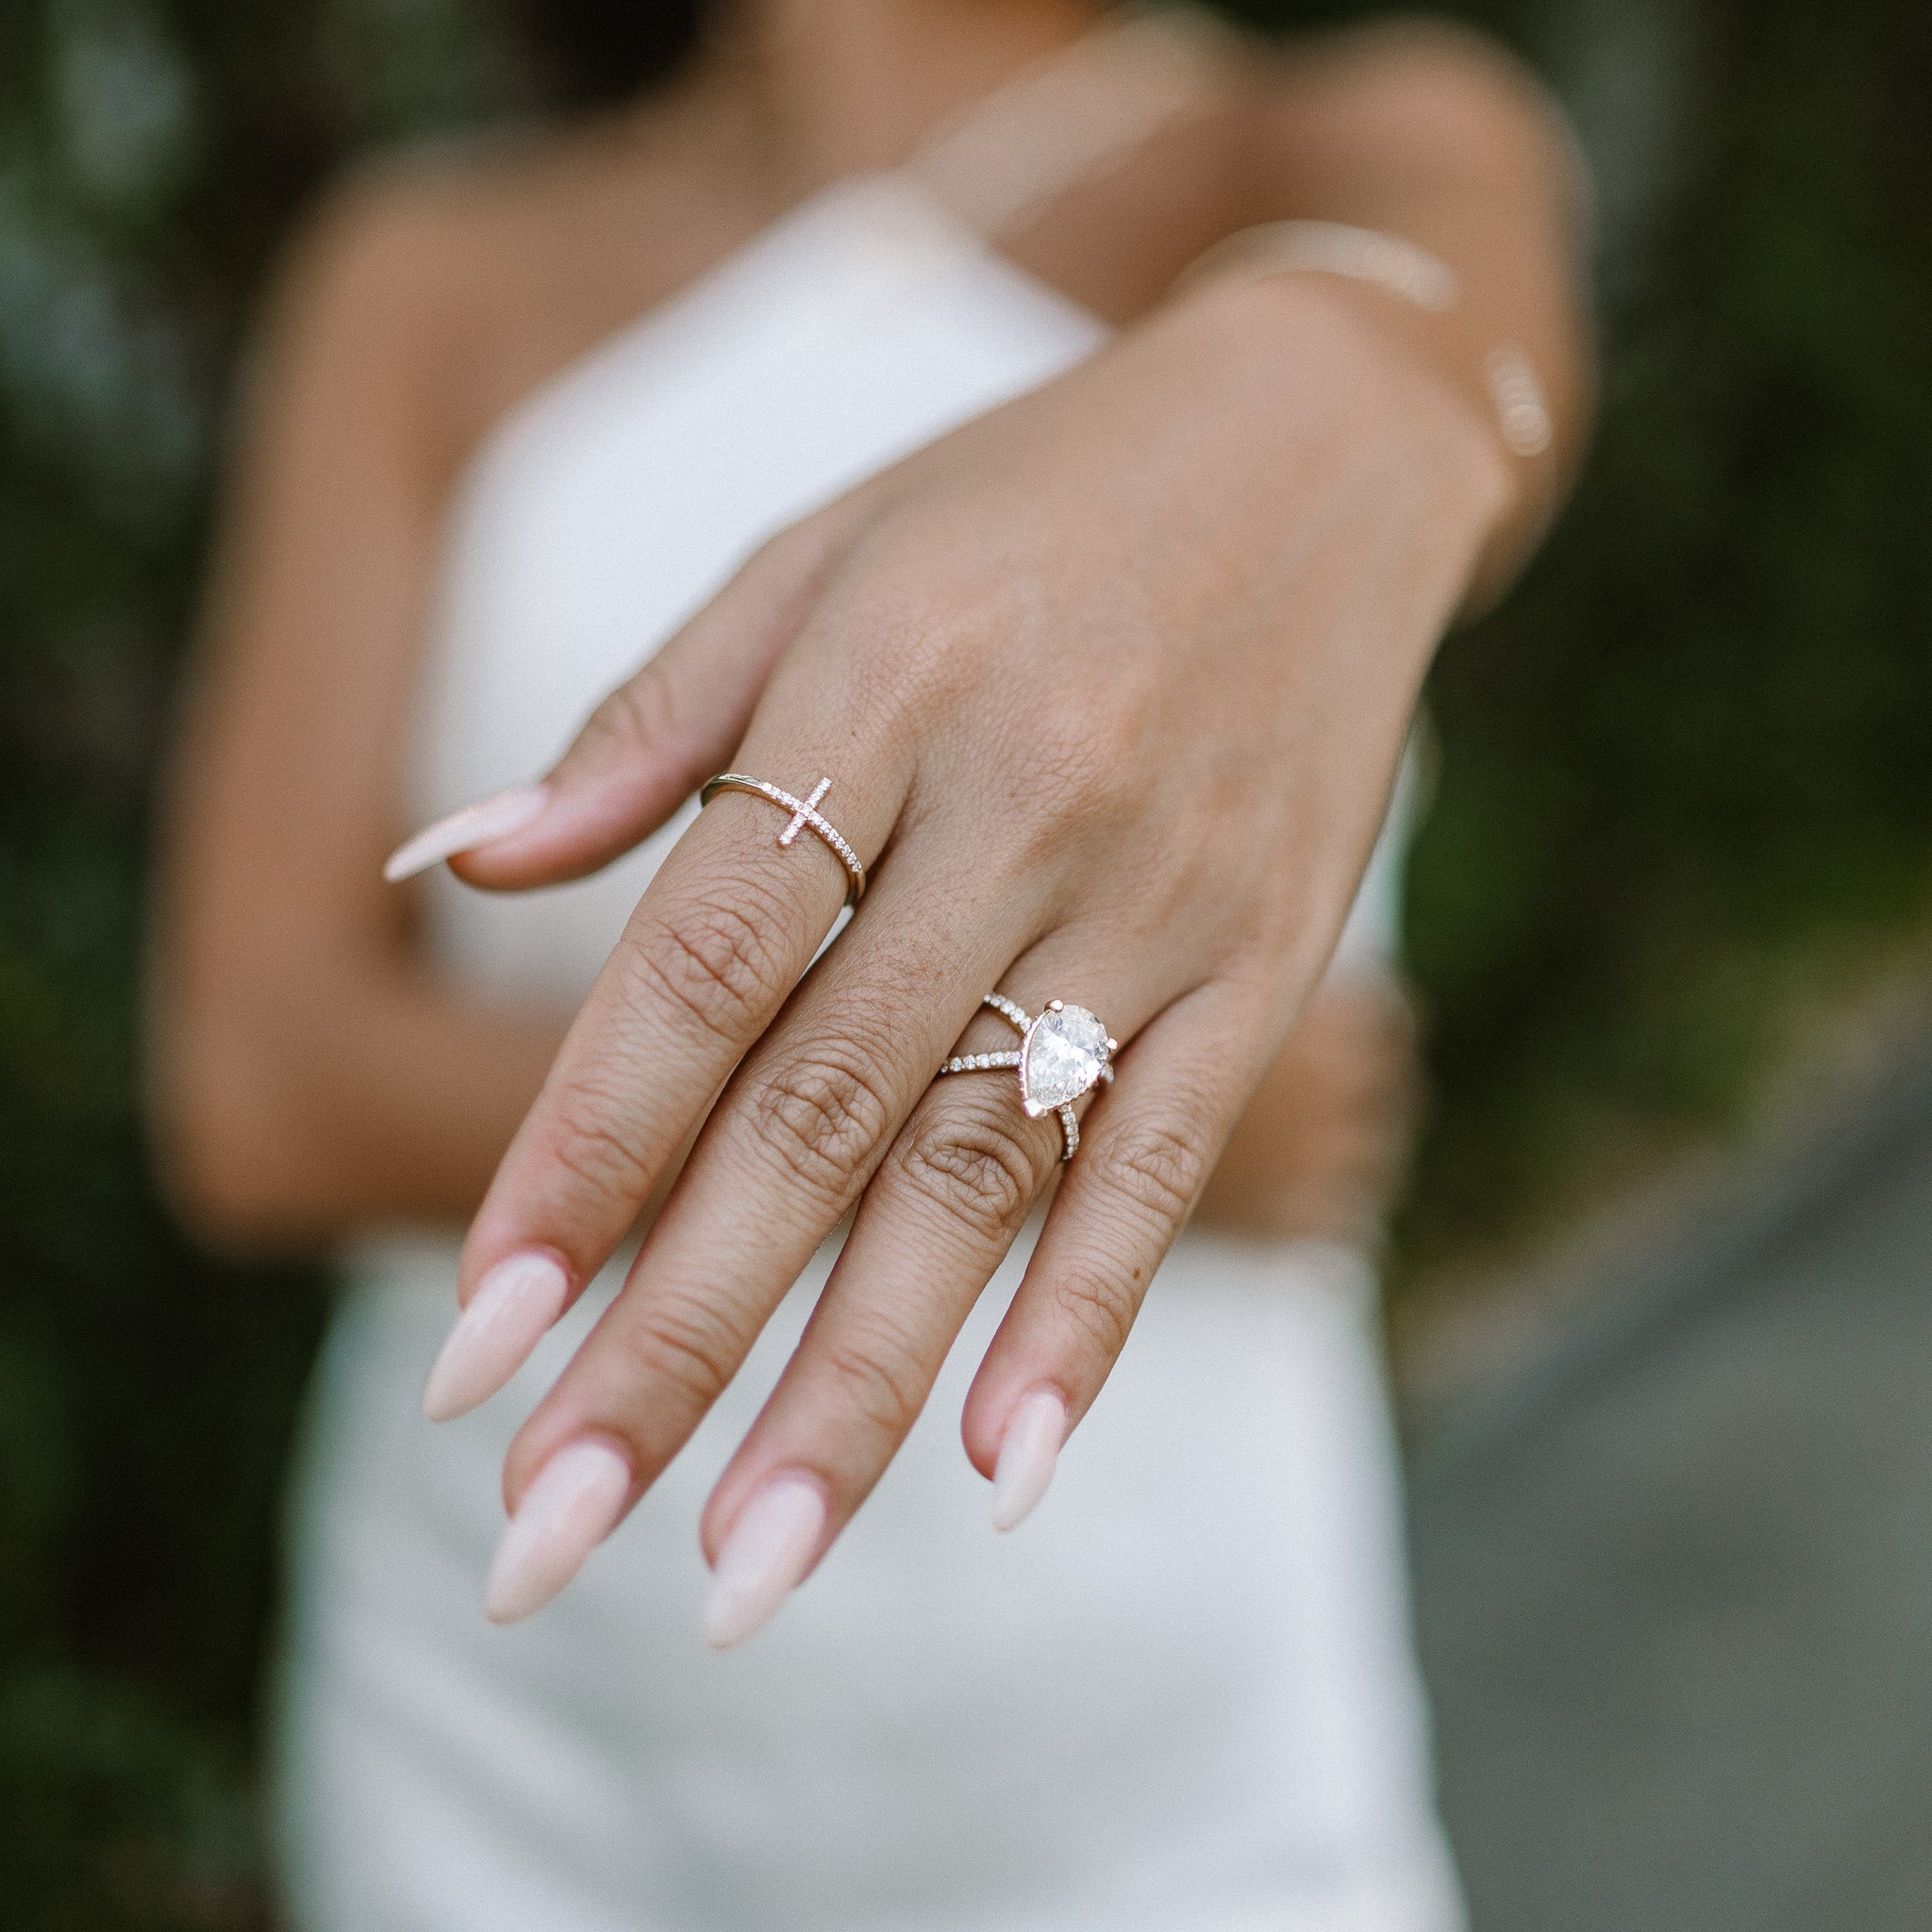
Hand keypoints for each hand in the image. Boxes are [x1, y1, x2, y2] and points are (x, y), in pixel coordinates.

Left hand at [408, 273, 1512, 1642]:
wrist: (1330, 434)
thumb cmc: (1033, 495)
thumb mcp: (821, 550)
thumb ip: (648, 721)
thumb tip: (450, 864)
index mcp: (875, 692)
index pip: (693, 973)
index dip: (576, 1166)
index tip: (474, 1349)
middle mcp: (1016, 809)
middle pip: (816, 1121)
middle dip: (675, 1345)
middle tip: (549, 1543)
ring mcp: (1158, 896)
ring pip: (982, 1178)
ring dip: (857, 1390)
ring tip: (746, 1578)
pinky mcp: (1266, 953)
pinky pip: (1165, 1155)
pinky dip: (1086, 1317)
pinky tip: (999, 1469)